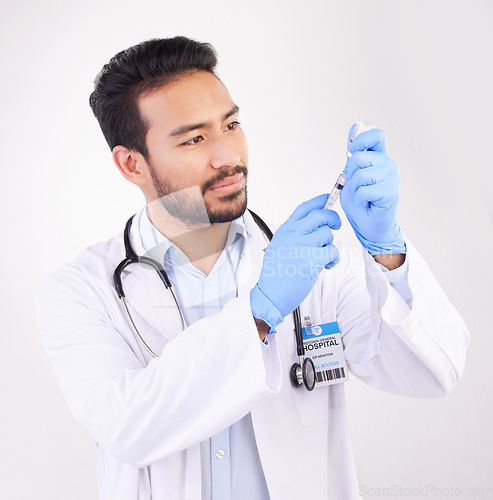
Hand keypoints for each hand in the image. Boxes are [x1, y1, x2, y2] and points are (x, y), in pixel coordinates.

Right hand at [250, 194, 340, 330]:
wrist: (271, 294)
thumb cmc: (276, 275)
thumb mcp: (279, 247)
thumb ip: (293, 235)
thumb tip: (313, 227)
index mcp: (285, 230)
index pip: (304, 208)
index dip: (319, 201)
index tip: (328, 199)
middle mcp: (293, 235)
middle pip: (320, 216)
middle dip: (333, 218)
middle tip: (336, 225)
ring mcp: (302, 246)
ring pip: (328, 234)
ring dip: (330, 245)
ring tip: (324, 256)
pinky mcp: (312, 260)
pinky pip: (333, 251)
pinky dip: (334, 258)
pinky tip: (327, 265)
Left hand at [340, 127, 405, 254]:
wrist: (367, 225)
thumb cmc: (360, 202)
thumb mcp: (351, 176)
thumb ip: (352, 159)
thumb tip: (353, 133)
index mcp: (380, 157)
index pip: (377, 135)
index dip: (361, 140)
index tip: (352, 152)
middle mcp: (389, 164)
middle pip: (359, 158)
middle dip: (351, 175)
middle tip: (359, 187)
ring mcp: (392, 177)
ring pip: (361, 175)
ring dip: (355, 190)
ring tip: (363, 197)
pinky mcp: (391, 191)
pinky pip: (365, 190)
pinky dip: (360, 199)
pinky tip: (367, 203)